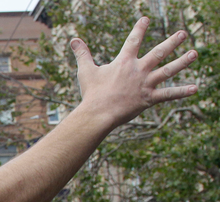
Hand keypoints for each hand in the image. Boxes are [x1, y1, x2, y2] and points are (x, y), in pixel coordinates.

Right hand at [72, 18, 197, 126]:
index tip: (146, 19)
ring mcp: (145, 84)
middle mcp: (138, 70)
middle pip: (159, 52)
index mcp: (124, 62)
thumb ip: (82, 54)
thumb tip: (74, 40)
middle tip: (183, 33)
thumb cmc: (91, 93)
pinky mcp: (148, 98)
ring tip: (194, 53)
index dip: (140, 28)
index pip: (134, 40)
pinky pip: (168, 94)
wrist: (98, 113)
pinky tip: (195, 88)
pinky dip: (182, 92)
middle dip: (172, 41)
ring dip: (182, 61)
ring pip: (168, 70)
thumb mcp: (86, 71)